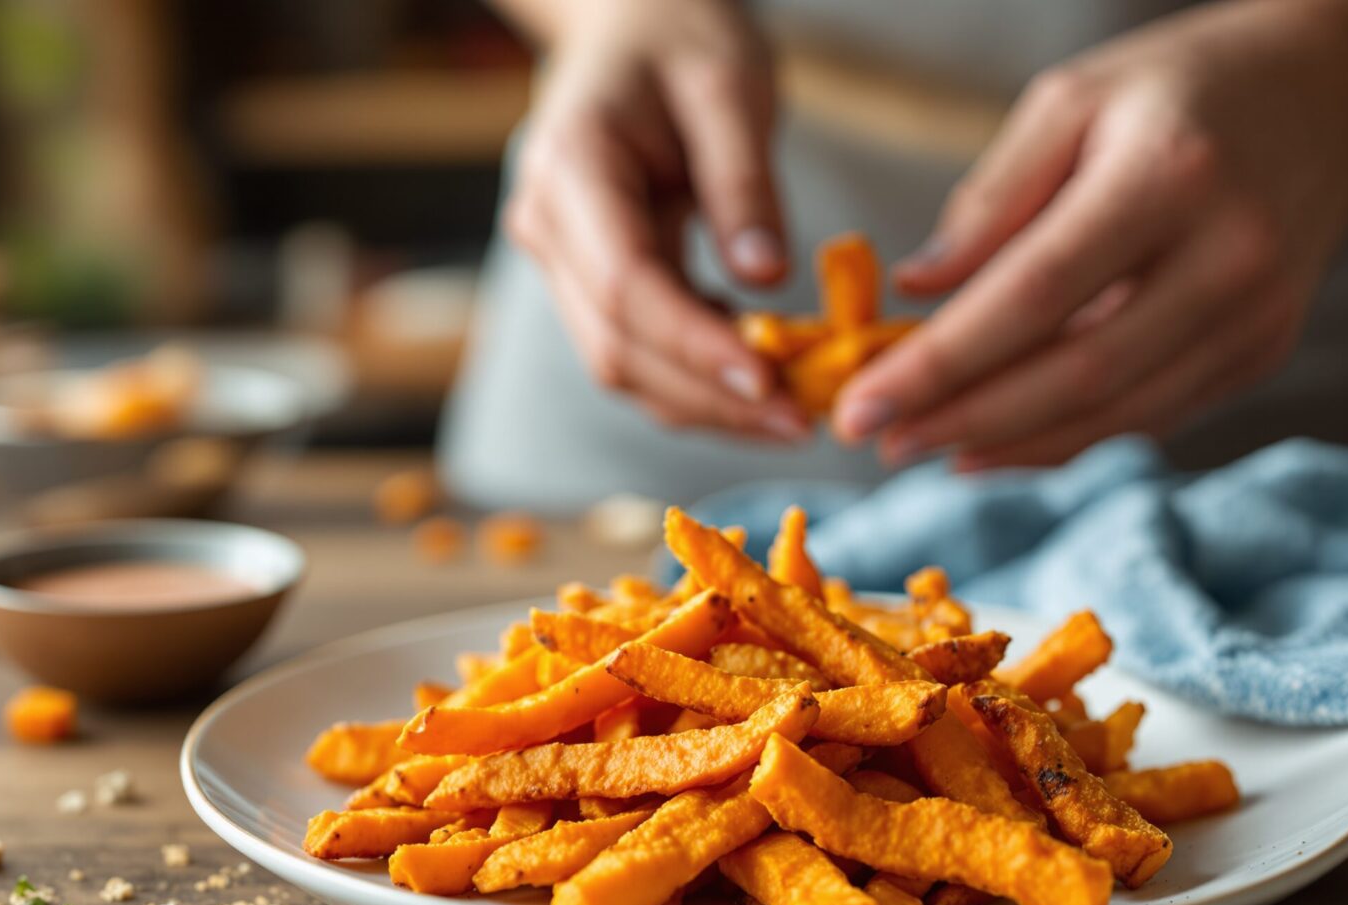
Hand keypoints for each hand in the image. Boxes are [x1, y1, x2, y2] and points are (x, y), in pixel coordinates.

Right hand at [499, 0, 807, 439]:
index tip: (772, 383)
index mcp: (572, 168)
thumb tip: (765, 280)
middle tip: (802, 421)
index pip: (628, 286)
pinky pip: (635, 345)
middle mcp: (546, 225)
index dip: (696, 346)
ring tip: (790, 412)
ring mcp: (557, 259)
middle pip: (618, 345)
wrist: (627, 22)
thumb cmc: (680, 34)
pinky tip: (760, 379)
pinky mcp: (584, 278)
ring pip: (620, 362)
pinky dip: (694, 375)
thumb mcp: (729, 86)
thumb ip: (742, 182)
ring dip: (703, 401)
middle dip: (709, 396)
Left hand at [833, 0, 1347, 469]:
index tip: (859, 405)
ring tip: (919, 447)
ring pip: (1114, 414)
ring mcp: (1255, 314)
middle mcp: (1226, 256)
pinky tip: (991, 443)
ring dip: (1006, 445)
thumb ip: (990, 201)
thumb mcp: (1069, 104)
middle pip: (1075, 373)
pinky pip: (1148, 416)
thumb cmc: (1175, 90)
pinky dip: (1063, 439)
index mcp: (1169, 177)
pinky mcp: (1261, 350)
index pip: (1032, 296)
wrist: (1326, 94)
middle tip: (876, 439)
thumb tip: (917, 292)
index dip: (939, 364)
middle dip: (962, 419)